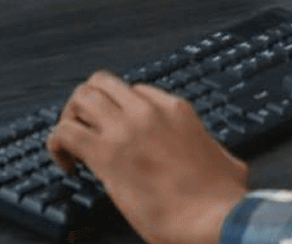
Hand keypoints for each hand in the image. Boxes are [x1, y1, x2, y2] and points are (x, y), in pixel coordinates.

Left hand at [47, 72, 246, 243]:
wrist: (212, 215)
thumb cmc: (220, 196)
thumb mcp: (226, 162)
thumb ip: (217, 155)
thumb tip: (224, 164)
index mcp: (176, 109)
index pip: (134, 91)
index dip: (119, 112)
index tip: (115, 136)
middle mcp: (149, 111)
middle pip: (102, 82)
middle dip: (84, 105)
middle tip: (84, 133)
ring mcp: (128, 128)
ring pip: (81, 97)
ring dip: (69, 119)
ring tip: (72, 148)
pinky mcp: (107, 154)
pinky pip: (65, 132)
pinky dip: (57, 146)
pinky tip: (68, 167)